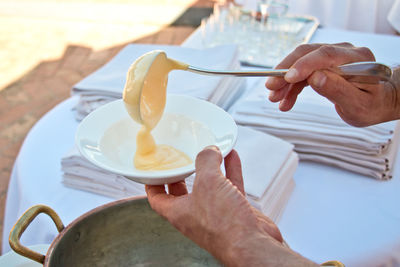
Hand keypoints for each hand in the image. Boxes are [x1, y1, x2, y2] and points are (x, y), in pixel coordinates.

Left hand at [146, 146, 315, 265]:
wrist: (252, 245)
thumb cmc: (225, 225)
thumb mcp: (208, 182)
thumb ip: (206, 162)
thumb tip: (209, 151)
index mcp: (178, 212)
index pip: (157, 198)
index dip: (152, 184)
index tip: (152, 171)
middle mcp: (195, 214)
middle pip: (183, 192)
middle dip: (182, 174)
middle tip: (180, 160)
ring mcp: (216, 213)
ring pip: (210, 186)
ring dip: (210, 168)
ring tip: (210, 151)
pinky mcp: (234, 211)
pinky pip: (230, 186)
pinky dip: (230, 170)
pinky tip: (231, 157)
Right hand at [265, 43, 399, 126]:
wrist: (377, 103)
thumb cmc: (372, 105)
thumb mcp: (358, 104)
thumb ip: (338, 91)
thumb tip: (316, 78)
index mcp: (357, 59)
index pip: (326, 55)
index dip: (304, 64)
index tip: (287, 77)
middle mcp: (343, 53)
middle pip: (308, 54)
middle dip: (286, 71)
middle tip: (271, 87)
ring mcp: (332, 58)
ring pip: (301, 63)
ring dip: (285, 81)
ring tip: (274, 98)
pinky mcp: (323, 66)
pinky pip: (303, 74)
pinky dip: (291, 87)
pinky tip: (285, 101)